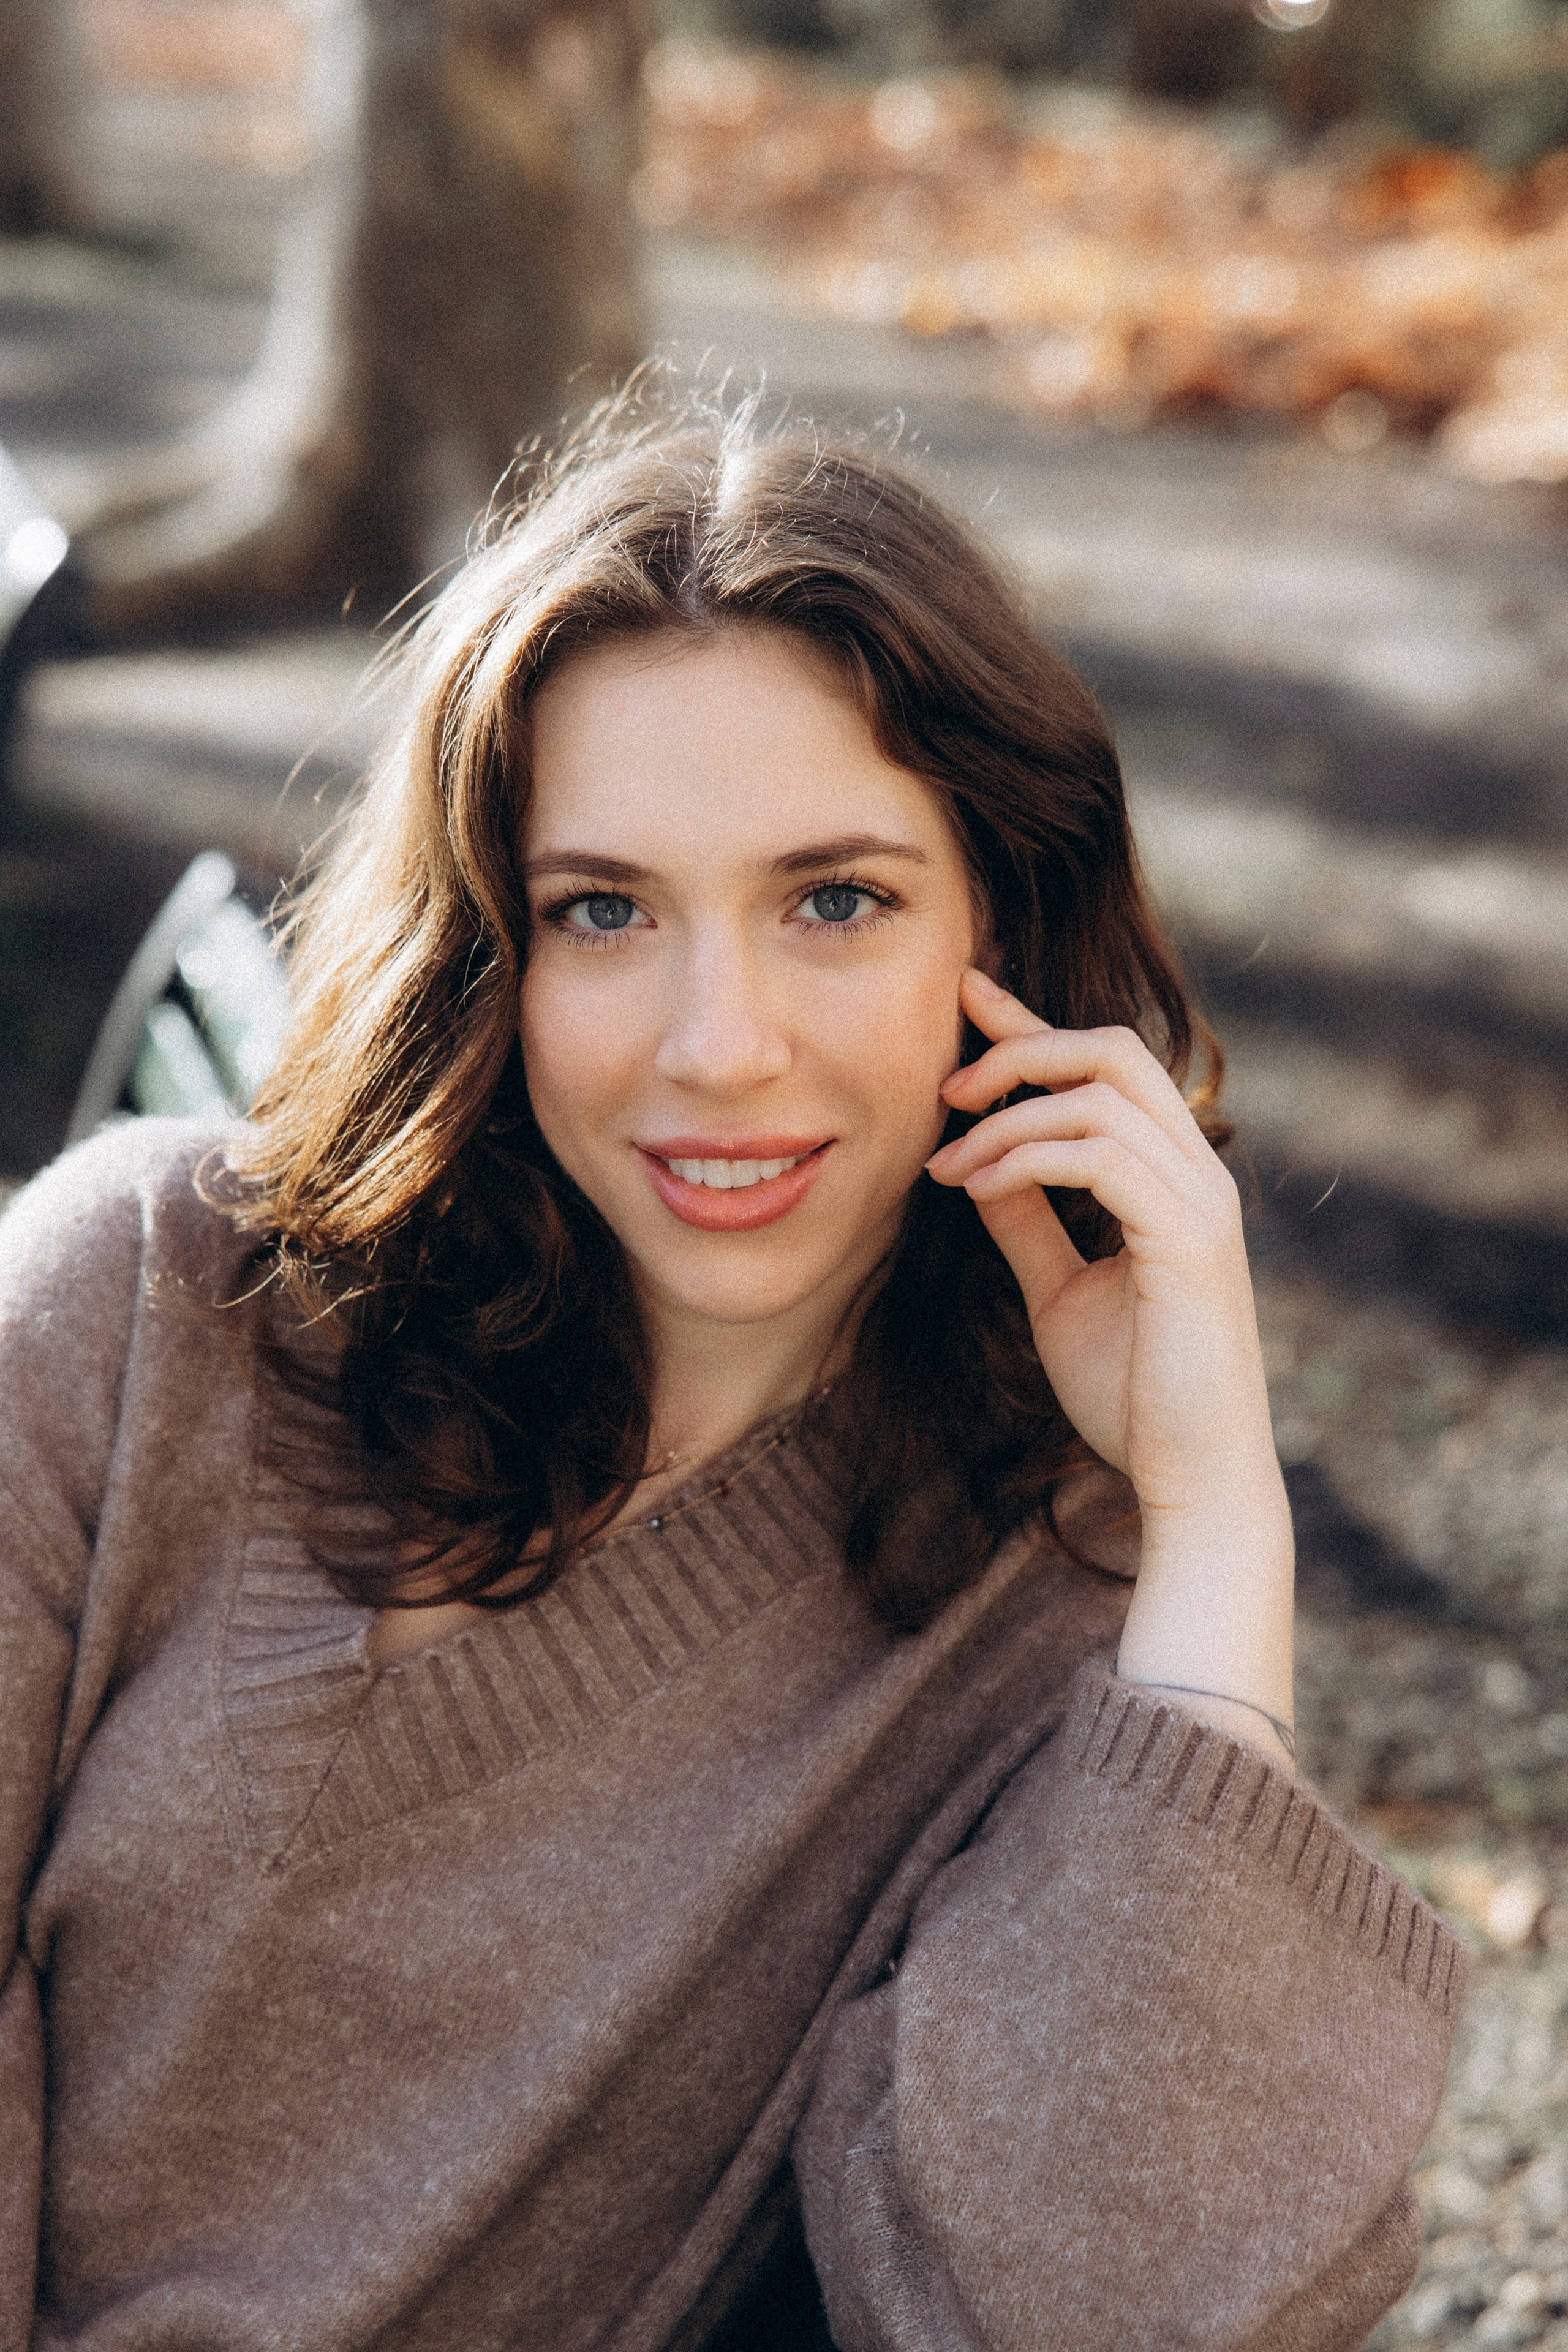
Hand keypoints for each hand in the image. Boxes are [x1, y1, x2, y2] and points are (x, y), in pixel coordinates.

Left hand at [925, 970, 1280, 1533]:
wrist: (1190, 1480)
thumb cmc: (1133, 1395)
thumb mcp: (1059, 1290)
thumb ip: (1028, 1223)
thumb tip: (979, 1164)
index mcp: (1174, 1179)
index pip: (1105, 1068)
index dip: (1034, 1023)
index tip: (967, 994)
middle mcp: (1199, 1175)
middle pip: (1113, 1051)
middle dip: (1020, 1048)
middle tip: (945, 1088)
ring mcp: (1202, 1203)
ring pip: (1100, 1096)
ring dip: (1006, 1117)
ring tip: (946, 1162)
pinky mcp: (1190, 1240)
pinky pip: (1101, 1156)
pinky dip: (1027, 1158)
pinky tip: (976, 1186)